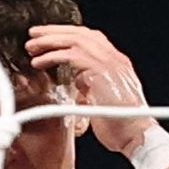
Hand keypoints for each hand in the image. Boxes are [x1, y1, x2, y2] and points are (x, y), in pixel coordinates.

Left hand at [23, 23, 154, 158]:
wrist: (136, 136)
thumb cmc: (120, 125)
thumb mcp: (102, 100)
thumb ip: (91, 86)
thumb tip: (78, 81)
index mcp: (116, 63)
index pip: (90, 39)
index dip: (68, 36)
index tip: (49, 38)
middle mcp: (115, 59)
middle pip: (82, 33)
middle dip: (55, 32)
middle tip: (34, 34)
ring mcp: (110, 63)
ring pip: (76, 40)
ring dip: (51, 41)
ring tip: (32, 47)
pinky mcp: (101, 72)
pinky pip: (73, 55)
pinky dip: (53, 56)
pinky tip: (39, 63)